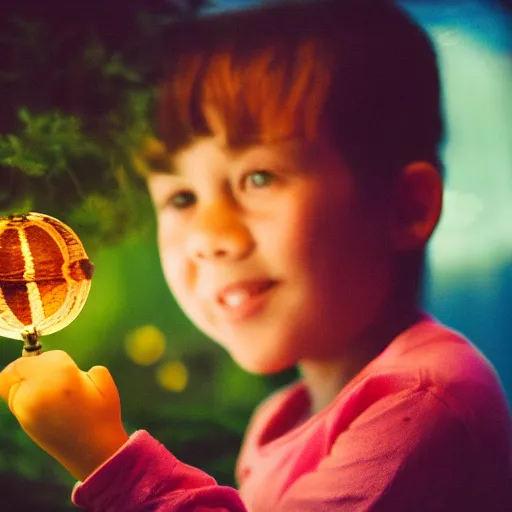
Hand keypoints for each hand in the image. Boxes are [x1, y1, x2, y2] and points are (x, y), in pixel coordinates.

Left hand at [0, 350, 129, 480]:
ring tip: (50, 391)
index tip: (63, 365)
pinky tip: (48, 405)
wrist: (95, 452)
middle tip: (50, 374)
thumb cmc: (103, 412)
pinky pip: (16, 400)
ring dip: (25, 382)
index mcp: (60, 375)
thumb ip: (77, 366)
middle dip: (30, 368)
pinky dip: (25, 397)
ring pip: (12, 384)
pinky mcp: (22, 423)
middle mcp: (36, 390)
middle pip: (17, 368)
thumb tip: (57, 369)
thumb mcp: (100, 378)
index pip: (38, 357)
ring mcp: (25, 409)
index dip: (48, 359)